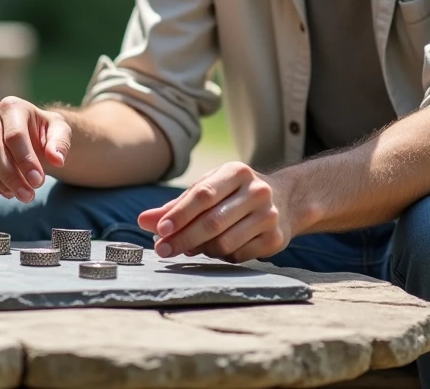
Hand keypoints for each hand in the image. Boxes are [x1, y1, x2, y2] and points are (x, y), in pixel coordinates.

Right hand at [0, 96, 70, 201]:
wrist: (31, 135)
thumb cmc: (45, 133)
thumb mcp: (60, 132)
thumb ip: (60, 143)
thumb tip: (57, 160)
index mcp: (12, 107)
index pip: (14, 136)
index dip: (26, 161)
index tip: (38, 182)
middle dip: (10, 176)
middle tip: (28, 196)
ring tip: (18, 194)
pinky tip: (1, 192)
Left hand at [137, 162, 294, 262]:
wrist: (286, 200)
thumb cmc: (235, 193)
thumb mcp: (210, 188)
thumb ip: (177, 205)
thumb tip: (143, 221)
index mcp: (237, 172)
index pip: (203, 194)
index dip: (180, 214)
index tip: (160, 230)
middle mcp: (257, 191)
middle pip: (213, 222)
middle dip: (183, 238)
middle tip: (162, 250)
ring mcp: (269, 216)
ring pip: (224, 243)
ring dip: (201, 250)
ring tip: (191, 248)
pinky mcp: (275, 240)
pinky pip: (238, 256)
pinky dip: (221, 257)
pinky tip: (217, 249)